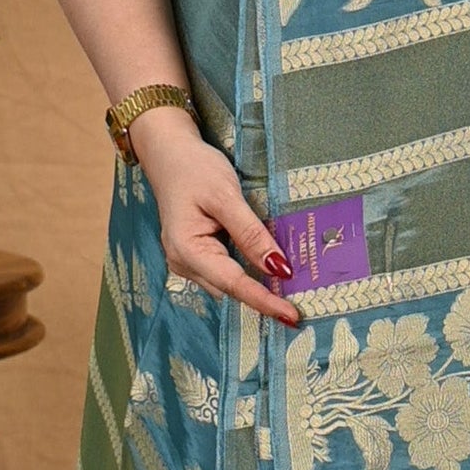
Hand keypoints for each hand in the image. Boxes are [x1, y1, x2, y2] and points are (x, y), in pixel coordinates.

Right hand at [127, 106, 299, 325]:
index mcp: (187, 250)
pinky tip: (267, 269)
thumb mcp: (227, 197)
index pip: (234, 283)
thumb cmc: (195, 169)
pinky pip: (224, 272)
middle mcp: (183, 263)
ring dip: (256, 285)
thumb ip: (251, 234)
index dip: (264, 301)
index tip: (292, 316)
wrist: (169, 153)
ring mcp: (186, 261)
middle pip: (230, 289)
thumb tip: (279, 268)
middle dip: (263, 296)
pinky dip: (246, 272)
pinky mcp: (195, 255)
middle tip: (301, 303)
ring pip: (228, 283)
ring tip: (290, 289)